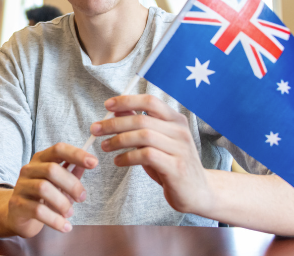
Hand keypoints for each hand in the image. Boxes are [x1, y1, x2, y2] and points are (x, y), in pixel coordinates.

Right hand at [5, 143, 97, 237]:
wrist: (17, 214)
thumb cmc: (41, 196)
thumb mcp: (58, 183)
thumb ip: (72, 172)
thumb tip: (89, 162)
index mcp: (40, 159)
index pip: (58, 149)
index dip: (77, 154)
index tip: (94, 162)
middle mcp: (28, 169)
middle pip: (51, 169)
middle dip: (72, 184)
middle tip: (81, 198)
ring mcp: (21, 186)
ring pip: (44, 188)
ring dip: (62, 203)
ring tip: (69, 213)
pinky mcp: (17, 204)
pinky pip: (38, 210)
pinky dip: (55, 220)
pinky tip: (65, 226)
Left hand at [90, 95, 212, 215]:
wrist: (198, 193)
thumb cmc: (173, 164)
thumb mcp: (157, 141)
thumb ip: (140, 125)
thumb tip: (118, 109)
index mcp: (176, 120)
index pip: (150, 101)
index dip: (127, 101)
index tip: (107, 105)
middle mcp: (180, 131)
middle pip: (141, 119)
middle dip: (114, 123)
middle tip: (95, 129)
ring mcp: (180, 149)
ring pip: (143, 136)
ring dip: (118, 140)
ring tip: (104, 146)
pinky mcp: (176, 167)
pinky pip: (146, 156)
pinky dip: (127, 157)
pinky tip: (118, 161)